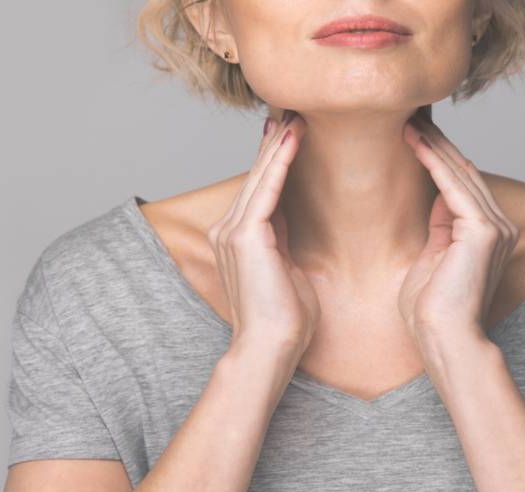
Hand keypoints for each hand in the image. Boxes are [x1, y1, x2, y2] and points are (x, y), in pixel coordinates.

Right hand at [206, 110, 319, 356]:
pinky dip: (280, 162)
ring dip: (278, 145)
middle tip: (291, 111)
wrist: (271, 347)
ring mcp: (233, 232)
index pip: (259, 189)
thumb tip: (288, 217)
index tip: (288, 132)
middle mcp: (229, 230)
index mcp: (238, 238)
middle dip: (274, 144)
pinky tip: (292, 139)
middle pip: (256, 177)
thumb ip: (281, 239)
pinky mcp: (245, 236)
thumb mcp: (286, 267)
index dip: (273, 159)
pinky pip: (266, 190)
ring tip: (295, 116)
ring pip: (260, 178)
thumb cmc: (285, 317)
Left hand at [398, 114, 518, 341]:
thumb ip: (439, 229)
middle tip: (409, 115)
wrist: (443, 340)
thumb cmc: (431, 311)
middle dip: (436, 143)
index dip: (438, 157)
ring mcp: (494, 227)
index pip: (461, 184)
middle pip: (463, 172)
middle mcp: (498, 226)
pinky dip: (433, 160)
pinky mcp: (483, 231)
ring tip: (408, 120)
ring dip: (433, 144)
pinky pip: (453, 186)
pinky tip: (414, 140)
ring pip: (459, 173)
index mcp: (487, 234)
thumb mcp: (432, 259)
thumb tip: (435, 200)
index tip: (413, 134)